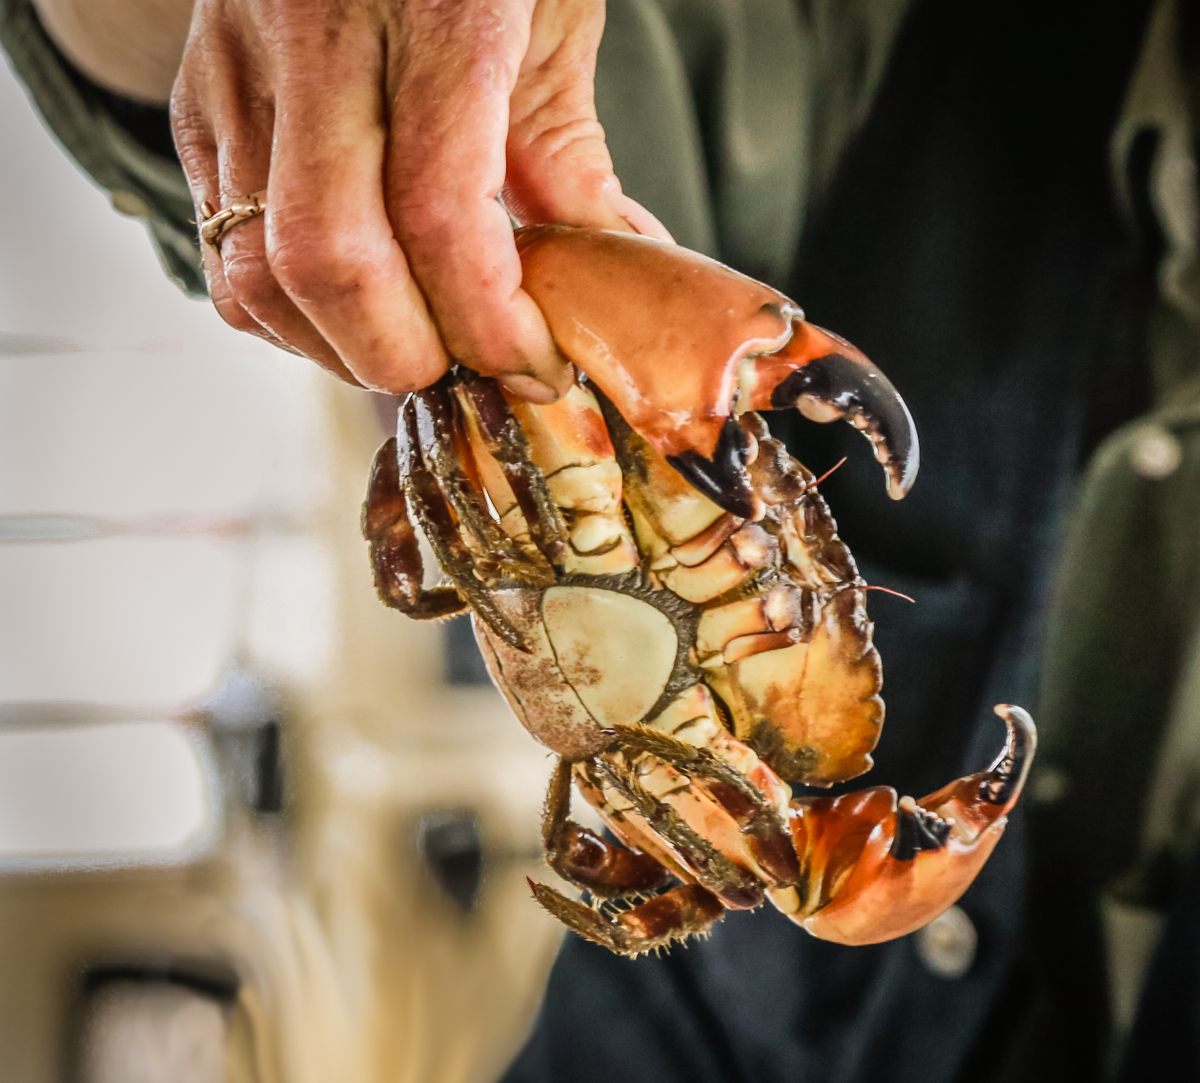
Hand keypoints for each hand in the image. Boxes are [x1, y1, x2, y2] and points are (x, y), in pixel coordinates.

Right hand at [170, 0, 667, 400]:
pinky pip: (217, 245)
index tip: (533, 366)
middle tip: (463, 373)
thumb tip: (605, 279)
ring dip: (335, 348)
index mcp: (436, 8)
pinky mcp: (202, 95)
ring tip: (408, 350)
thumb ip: (566, 156)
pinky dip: (282, 310)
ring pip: (254, 270)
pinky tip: (345, 310)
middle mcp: (316, 35)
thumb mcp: (553, 18)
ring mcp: (241, 66)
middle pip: (327, 261)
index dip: (489, 324)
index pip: (441, 217)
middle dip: (403, 356)